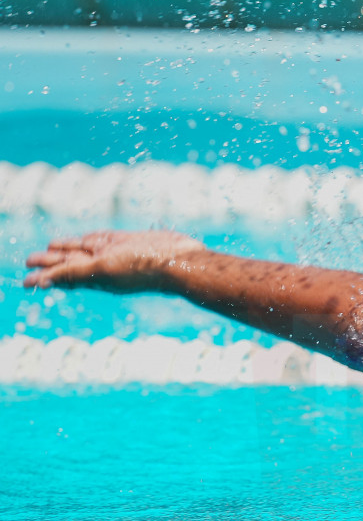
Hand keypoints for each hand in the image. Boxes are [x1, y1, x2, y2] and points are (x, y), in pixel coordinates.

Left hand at [23, 230, 206, 292]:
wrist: (179, 261)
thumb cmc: (142, 268)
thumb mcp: (103, 270)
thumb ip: (73, 273)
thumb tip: (43, 281)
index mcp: (93, 276)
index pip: (61, 274)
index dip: (43, 275)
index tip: (26, 280)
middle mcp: (101, 266)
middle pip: (68, 262)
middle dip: (48, 261)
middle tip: (29, 261)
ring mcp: (114, 253)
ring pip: (82, 250)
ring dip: (64, 250)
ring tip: (48, 249)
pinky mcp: (126, 242)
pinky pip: (100, 239)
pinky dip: (87, 240)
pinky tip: (81, 241)